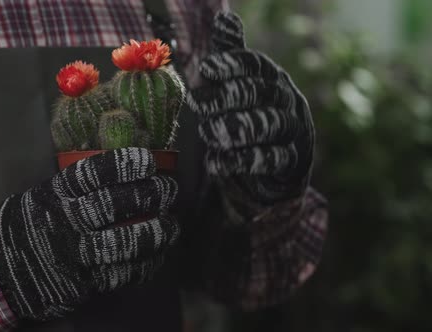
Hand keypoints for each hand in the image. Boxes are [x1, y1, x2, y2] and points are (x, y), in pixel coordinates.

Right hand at [0, 148, 179, 320]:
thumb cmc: (29, 225)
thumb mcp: (43, 195)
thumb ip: (75, 185)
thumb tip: (121, 166)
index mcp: (55, 194)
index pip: (92, 174)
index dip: (124, 165)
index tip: (149, 161)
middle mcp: (64, 221)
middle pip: (113, 205)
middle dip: (149, 195)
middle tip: (169, 190)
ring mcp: (72, 254)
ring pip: (122, 243)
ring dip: (155, 233)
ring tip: (172, 226)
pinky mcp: (79, 283)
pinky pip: (120, 274)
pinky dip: (144, 265)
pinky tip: (157, 256)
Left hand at [187, 12, 314, 216]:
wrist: (277, 164)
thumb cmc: (250, 114)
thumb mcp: (237, 85)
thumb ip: (231, 55)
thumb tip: (224, 17)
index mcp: (270, 76)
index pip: (254, 65)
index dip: (231, 64)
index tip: (206, 68)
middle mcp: (286, 98)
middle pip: (261, 92)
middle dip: (228, 97)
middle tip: (197, 104)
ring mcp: (292, 129)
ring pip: (269, 124)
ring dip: (236, 128)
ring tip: (208, 132)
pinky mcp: (291, 160)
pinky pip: (271, 158)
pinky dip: (242, 160)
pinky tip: (215, 162)